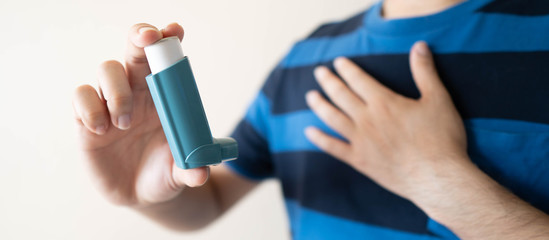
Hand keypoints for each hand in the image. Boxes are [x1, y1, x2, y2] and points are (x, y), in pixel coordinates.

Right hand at [73, 23, 208, 206]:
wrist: (138, 195)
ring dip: (117, 91)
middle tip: (148, 40)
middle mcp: (136, 92)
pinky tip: (101, 129)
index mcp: (163, 96)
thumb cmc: (163, 174)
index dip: (167, 39)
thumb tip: (200, 174)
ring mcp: (110, 103)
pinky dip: (90, 107)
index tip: (174, 31)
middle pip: (134, 49)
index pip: (164, 59)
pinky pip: (81, 95)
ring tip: (124, 123)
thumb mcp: (178, 173)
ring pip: (107, 69)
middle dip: (140, 37)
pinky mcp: (86, 119)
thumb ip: (190, 169)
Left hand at [305, 41, 468, 200]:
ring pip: (332, 118)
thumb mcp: (438, 99)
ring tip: (310, 96)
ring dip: (319, 105)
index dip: (347, 69)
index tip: (338, 62)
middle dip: (328, 81)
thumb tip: (419, 46)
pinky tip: (309, 132)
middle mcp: (367, 119)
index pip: (359, 80)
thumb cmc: (442, 138)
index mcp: (384, 102)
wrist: (438, 178)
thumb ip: (425, 72)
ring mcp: (361, 141)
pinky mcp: (360, 161)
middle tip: (319, 72)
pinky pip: (334, 148)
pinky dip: (320, 139)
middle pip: (341, 96)